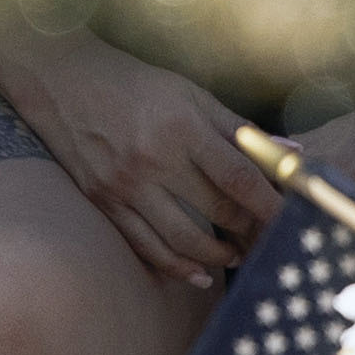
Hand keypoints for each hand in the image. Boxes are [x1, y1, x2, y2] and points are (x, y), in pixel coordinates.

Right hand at [0, 42, 272, 289]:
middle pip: (217, 211)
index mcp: (180, 127)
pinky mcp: (102, 201)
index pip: (239, 177)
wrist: (61, 80)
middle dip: (250, 231)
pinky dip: (176, 266)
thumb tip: (291, 152)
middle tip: (269, 240)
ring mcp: (124, 185)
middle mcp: (152, 159)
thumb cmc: (134, 84)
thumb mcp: (188, 95)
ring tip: (236, 257)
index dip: (270, 204)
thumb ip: (236, 128)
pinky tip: (198, 274)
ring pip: (183, 240)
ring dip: (218, 257)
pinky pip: (146, 246)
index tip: (292, 220)